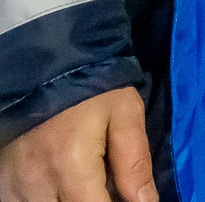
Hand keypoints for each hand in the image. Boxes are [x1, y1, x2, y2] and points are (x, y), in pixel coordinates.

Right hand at [0, 87, 154, 201]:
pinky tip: (65, 189)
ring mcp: (13, 186)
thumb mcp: (125, 116)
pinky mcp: (2, 184)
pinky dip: (48, 200)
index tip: (128, 198)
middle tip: (108, 188)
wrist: (46, 72)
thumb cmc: (92, 91)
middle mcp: (35, 184)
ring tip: (88, 185)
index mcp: (70, 166)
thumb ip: (135, 164)